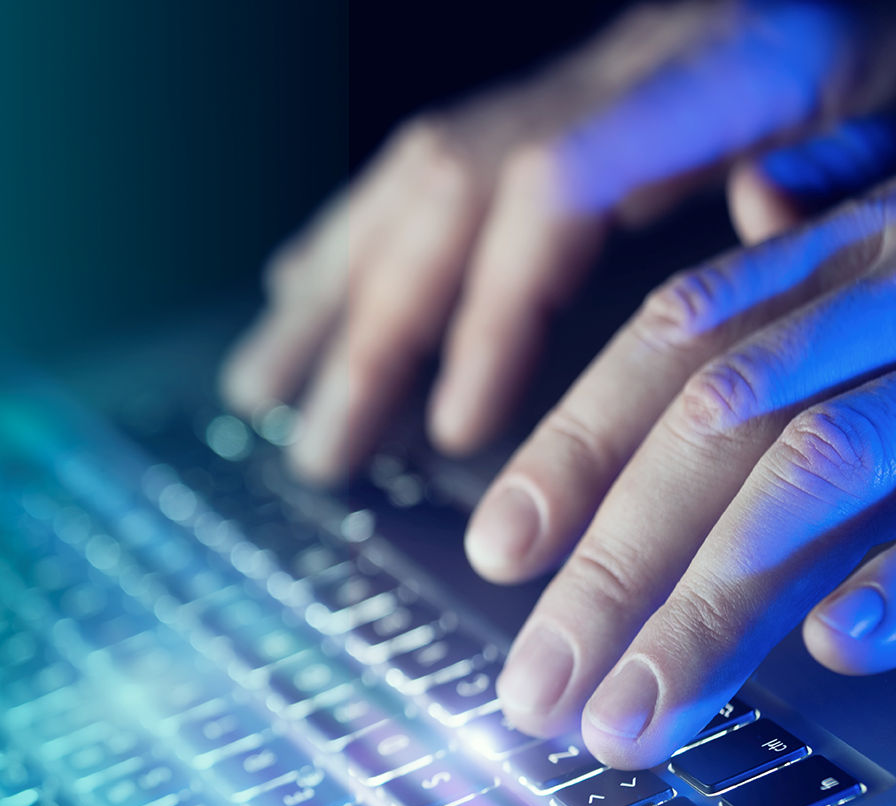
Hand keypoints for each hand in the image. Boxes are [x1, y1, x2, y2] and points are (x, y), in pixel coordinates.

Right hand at [221, 1, 895, 484]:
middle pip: (451, 187)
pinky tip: (301, 289)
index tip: (458, 428)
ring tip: (259, 391)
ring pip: (421, 177)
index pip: (555, 183)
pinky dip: (359, 236)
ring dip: (331, 290)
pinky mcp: (584, 100)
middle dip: (372, 328)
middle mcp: (632, 63)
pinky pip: (436, 166)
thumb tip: (760, 219)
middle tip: (323, 453)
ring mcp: (595, 77)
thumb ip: (854, 165)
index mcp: (727, 64)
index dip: (489, 308)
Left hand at [476, 178, 895, 768]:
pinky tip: (838, 648)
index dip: (574, 442)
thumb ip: (844, 236)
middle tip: (536, 694)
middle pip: (718, 424)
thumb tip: (757, 204)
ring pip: (821, 468)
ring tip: (632, 718)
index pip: (677, 341)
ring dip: (712, 605)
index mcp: (867, 241)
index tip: (497, 551)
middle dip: (612, 566)